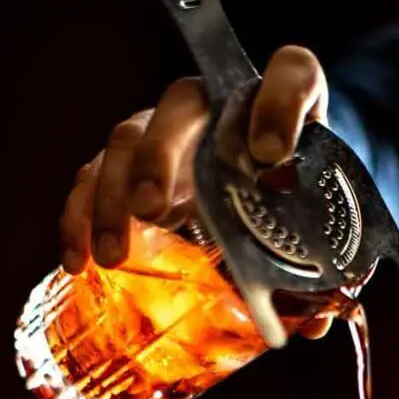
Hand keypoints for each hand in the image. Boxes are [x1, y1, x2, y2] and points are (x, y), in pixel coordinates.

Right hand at [59, 46, 331, 337]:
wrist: (266, 193)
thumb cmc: (294, 209)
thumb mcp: (317, 232)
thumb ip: (320, 269)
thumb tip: (316, 322)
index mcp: (284, 109)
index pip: (291, 75)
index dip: (280, 105)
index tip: (272, 152)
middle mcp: (218, 106)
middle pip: (183, 103)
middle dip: (161, 153)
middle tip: (153, 208)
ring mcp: (169, 132)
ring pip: (129, 139)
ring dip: (113, 195)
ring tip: (114, 255)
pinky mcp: (134, 164)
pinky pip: (96, 176)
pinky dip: (80, 217)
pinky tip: (78, 261)